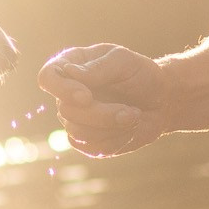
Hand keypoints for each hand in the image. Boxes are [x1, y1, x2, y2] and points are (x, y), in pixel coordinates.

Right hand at [37, 44, 172, 156]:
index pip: (47, 77)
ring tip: (134, 116)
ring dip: (111, 127)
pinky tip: (128, 128)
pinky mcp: (87, 141)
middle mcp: (67, 94)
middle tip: (130, 110)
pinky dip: (115, 140)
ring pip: (78, 132)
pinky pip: (91, 147)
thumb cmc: (140, 75)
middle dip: (101, 114)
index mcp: (70, 66)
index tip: (86, 96)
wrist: (160, 100)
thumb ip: (98, 67)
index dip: (61, 89)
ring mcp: (75, 119)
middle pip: (66, 111)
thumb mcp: (123, 61)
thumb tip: (70, 72)